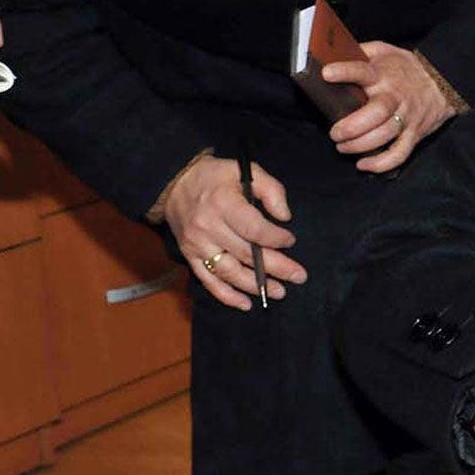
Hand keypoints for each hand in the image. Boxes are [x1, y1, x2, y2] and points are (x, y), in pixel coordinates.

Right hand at [161, 153, 303, 311]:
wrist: (175, 184)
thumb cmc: (216, 177)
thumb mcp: (246, 170)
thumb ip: (271, 190)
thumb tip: (285, 216)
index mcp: (224, 204)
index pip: (254, 229)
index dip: (276, 238)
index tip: (291, 241)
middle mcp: (208, 227)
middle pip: (246, 254)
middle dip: (276, 268)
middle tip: (299, 277)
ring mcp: (197, 245)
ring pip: (229, 272)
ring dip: (255, 285)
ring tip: (279, 292)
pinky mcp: (190, 256)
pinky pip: (208, 280)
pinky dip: (226, 295)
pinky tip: (245, 303)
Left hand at [322, 41, 451, 171]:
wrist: (443, 82)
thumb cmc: (406, 68)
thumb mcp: (385, 51)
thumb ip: (361, 51)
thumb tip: (331, 53)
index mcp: (383, 74)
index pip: (362, 70)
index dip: (345, 72)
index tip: (326, 73)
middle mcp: (394, 96)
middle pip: (375, 113)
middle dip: (352, 127)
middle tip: (335, 133)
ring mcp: (406, 117)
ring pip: (384, 136)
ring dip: (360, 146)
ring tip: (343, 147)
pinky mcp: (414, 134)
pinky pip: (400, 153)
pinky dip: (381, 163)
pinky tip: (363, 164)